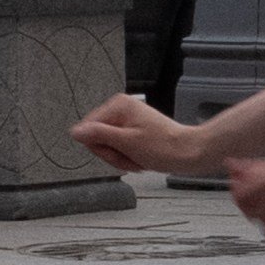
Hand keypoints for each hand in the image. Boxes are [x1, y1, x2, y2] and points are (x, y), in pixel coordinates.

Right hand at [73, 91, 187, 174]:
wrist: (188, 153)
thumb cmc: (165, 147)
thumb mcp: (126, 142)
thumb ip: (98, 135)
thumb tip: (76, 131)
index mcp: (118, 106)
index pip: (88, 130)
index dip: (100, 147)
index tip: (115, 152)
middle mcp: (121, 109)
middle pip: (98, 138)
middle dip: (113, 154)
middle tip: (129, 157)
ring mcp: (128, 120)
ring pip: (109, 146)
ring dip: (122, 158)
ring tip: (138, 158)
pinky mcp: (134, 131)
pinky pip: (120, 148)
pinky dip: (128, 157)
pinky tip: (140, 158)